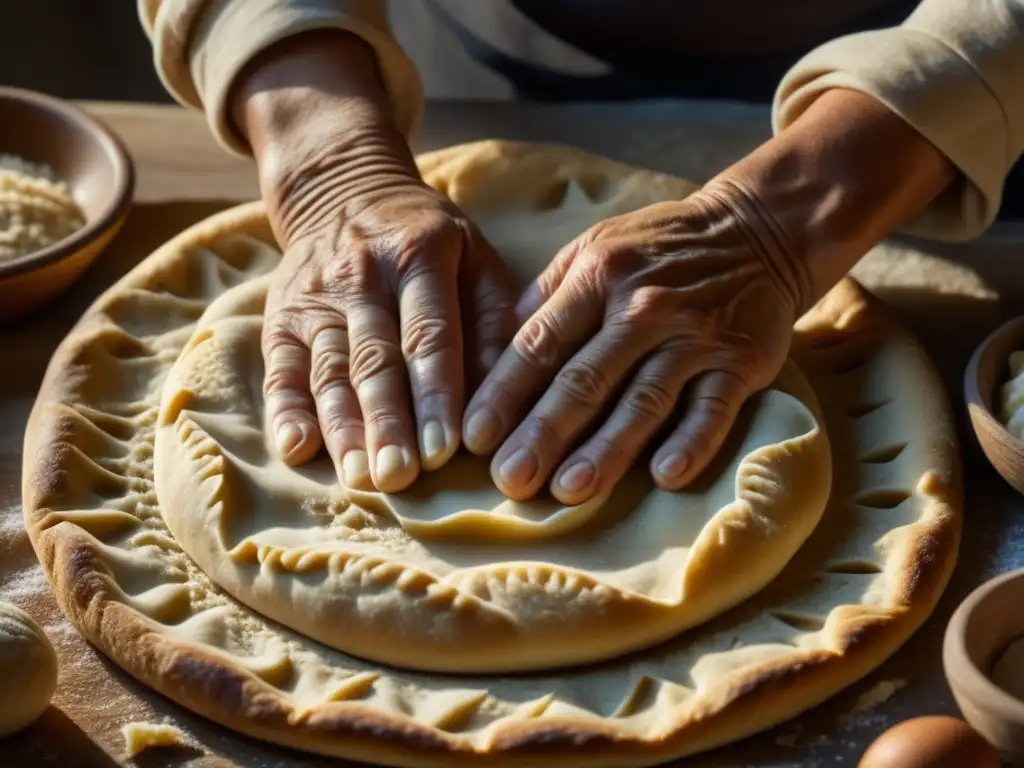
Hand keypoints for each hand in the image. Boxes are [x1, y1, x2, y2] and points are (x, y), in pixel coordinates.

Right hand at [234, 32, 516, 491]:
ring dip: (343, 427)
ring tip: (361, 478)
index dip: (436, 393)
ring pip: (328, 369)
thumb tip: (504, 394)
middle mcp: (361, 275)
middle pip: (374, 359)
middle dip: (388, 422)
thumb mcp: (475, 257)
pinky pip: (280, 368)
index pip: (429, 334)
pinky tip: (297, 449)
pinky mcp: (280, 316)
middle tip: (400, 477)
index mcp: (419, 255)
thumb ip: (494, 320)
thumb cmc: (429, 241)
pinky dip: (285, 410)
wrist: (343, 191)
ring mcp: (314, 296)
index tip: (447, 450)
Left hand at [462, 189, 797, 504]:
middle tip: (510, 480)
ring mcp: (694, 336)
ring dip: (607, 449)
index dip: (505, 393)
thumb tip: (494, 348)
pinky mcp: (741, 361)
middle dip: (543, 433)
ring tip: (570, 489)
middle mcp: (643, 308)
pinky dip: (692, 442)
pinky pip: (714, 408)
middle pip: (585, 380)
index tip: (475, 438)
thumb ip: (546, 295)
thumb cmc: (659, 248)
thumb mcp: (594, 247)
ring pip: (644, 401)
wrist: (758, 230)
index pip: (541, 343)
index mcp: (597, 277)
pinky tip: (665, 476)